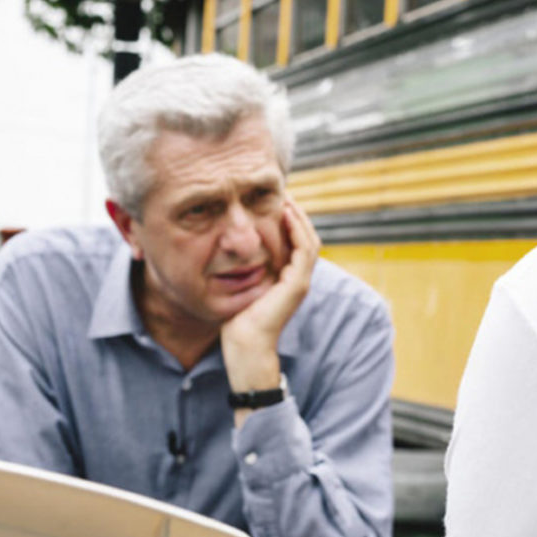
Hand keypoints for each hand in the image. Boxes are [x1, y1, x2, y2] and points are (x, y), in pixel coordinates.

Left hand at [221, 196, 320, 391]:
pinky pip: (304, 250)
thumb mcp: (238, 286)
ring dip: (299, 217)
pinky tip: (285, 214)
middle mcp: (298, 278)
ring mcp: (300, 281)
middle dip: (296, 213)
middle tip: (282, 192)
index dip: (288, 220)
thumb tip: (226, 248)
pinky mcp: (297, 285)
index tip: (273, 200)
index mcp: (287, 278)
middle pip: (307, 236)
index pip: (296, 241)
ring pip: (310, 240)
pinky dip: (297, 230)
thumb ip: (240, 268)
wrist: (244, 345)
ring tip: (286, 197)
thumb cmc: (236, 321)